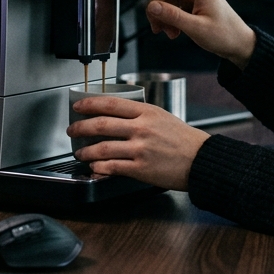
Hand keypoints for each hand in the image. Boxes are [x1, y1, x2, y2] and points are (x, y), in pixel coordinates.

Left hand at [67, 95, 209, 190]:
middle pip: (101, 125)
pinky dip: (99, 167)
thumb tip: (114, 115)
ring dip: (86, 151)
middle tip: (72, 130)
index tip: (78, 107)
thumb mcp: (162, 116)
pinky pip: (113, 167)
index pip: (111, 104)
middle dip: (80, 127)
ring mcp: (140, 149)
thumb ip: (139, 115)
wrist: (200, 160)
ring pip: (103, 148)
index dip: (89, 104)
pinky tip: (95, 167)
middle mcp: (142, 129)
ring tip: (80, 153)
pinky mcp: (141, 169)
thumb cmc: (183, 139)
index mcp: (147, 112)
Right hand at [131, 0, 256, 68]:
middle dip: (156, 8)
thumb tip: (152, 6)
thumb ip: (172, 16)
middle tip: (159, 28)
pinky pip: (171, 7)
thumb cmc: (225, 34)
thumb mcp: (196, 28)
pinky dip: (168, 19)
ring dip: (163, 17)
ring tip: (171, 33)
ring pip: (165, 0)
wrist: (239, 44)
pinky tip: (174, 32)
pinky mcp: (191, 5)